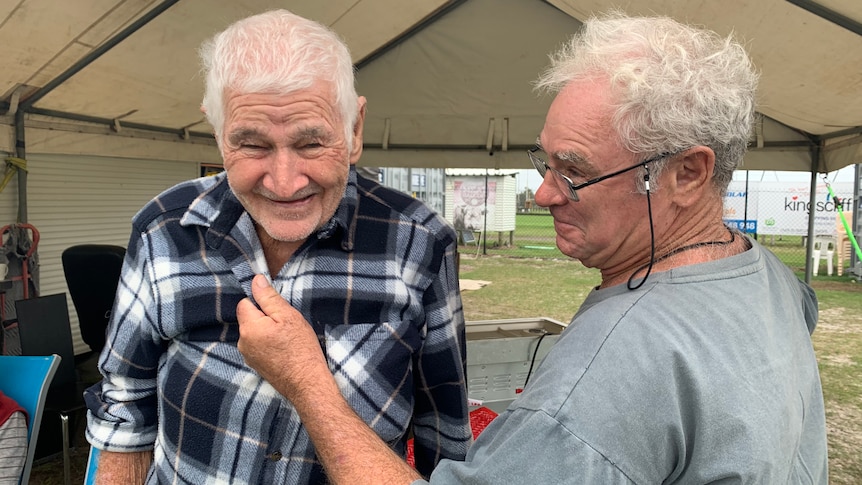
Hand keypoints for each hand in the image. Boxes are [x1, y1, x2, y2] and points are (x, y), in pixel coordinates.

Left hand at [237, 274, 329, 400]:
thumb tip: (255, 280)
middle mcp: (242, 343)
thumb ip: (269, 298)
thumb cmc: (300, 348)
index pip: (245, 303)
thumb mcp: (288, 316)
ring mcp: (248, 356)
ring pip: (254, 333)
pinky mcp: (255, 366)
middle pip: (249, 319)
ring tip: (286, 339)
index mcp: (249, 327)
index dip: (261, 302)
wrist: (307, 383)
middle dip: (264, 318)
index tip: (277, 310)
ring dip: (266, 332)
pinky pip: (257, 346)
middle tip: (286, 325)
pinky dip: (268, 345)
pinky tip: (283, 350)